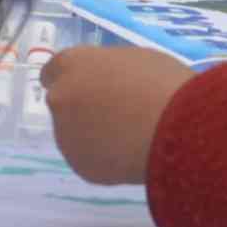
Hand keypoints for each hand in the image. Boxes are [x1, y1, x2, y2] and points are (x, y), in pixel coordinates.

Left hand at [40, 44, 187, 186]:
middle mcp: (60, 97)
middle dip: (81, 109)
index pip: (52, 71)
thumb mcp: (136, 61)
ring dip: (93, 135)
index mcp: (73, 64)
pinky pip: (90, 159)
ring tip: (130, 138)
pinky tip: (130, 156)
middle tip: (114, 115)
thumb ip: (110, 72)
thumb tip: (111, 84)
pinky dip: (104, 159)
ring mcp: (65, 134)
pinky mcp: (79, 165)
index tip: (84, 88)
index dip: (70, 80)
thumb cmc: (162, 84)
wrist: (174, 129)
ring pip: (74, 134)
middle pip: (63, 103)